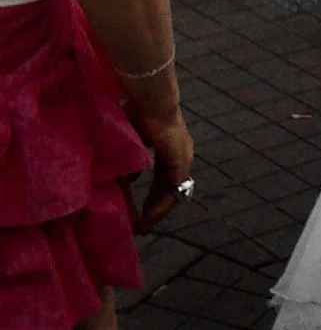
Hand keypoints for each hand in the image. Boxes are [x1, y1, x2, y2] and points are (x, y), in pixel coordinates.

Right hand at [127, 104, 194, 234]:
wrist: (151, 103)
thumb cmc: (137, 112)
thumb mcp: (131, 140)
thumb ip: (130, 159)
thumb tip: (129, 178)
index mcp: (168, 148)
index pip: (162, 178)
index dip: (151, 195)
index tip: (139, 210)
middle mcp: (180, 155)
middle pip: (168, 188)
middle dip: (154, 207)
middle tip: (142, 225)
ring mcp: (182, 159)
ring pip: (172, 192)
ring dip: (157, 210)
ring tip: (144, 226)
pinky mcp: (180, 162)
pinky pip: (173, 190)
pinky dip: (161, 204)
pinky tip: (149, 217)